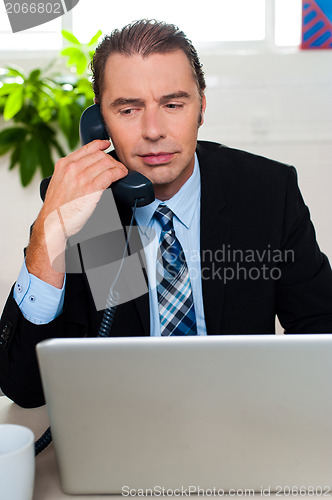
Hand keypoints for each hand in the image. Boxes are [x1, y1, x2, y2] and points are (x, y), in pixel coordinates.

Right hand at [26, 140, 127, 286]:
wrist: (53, 222)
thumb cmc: (57, 207)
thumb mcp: (59, 182)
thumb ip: (70, 173)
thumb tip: (86, 169)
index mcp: (64, 164)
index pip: (87, 148)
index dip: (100, 145)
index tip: (107, 145)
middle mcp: (72, 168)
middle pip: (99, 155)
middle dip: (111, 159)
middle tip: (117, 166)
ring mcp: (81, 178)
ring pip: (106, 163)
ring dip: (117, 166)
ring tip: (121, 172)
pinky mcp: (90, 189)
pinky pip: (110, 174)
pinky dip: (119, 173)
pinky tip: (121, 175)